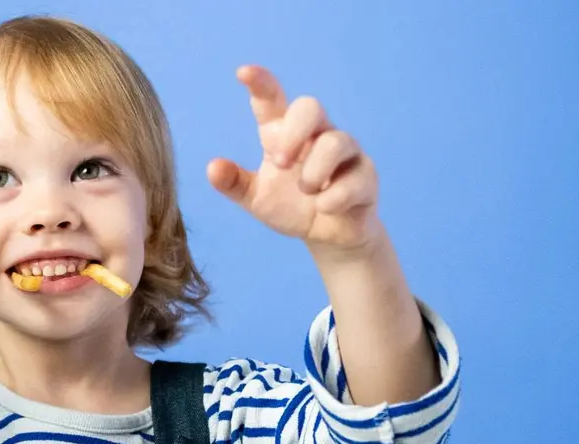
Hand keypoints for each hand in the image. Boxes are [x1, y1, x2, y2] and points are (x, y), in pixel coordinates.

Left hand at [208, 65, 380, 253]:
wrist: (327, 235)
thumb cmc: (292, 206)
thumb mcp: (256, 198)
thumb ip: (235, 183)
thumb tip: (212, 167)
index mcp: (284, 135)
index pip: (272, 101)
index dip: (261, 84)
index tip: (243, 73)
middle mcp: (316, 135)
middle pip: (310, 107)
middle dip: (293, 132)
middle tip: (280, 162)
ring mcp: (345, 153)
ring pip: (336, 142)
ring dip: (314, 170)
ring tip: (306, 191)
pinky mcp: (366, 176)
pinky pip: (354, 178)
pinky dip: (334, 196)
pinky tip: (324, 207)